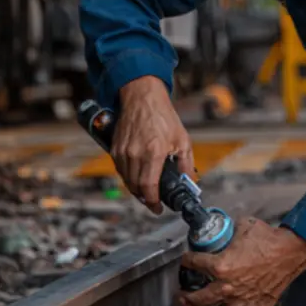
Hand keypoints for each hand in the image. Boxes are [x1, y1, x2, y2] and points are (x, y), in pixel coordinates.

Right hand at [113, 76, 193, 211]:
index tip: (158, 208)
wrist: (142, 97)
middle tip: (154, 201)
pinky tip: (137, 176)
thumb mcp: (182, 139)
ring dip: (136, 189)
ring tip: (147, 191)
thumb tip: (190, 181)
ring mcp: (123, 151)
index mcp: (154, 152)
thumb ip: (186, 164)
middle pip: (136, 187)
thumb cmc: (162, 115)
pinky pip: (120, 170)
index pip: (149, 186)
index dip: (153, 202)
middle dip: (146, 198)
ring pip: (127, 181)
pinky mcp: (115, 148)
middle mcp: (135, 153)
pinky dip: (128, 178)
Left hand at [179, 219, 305, 305]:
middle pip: (198, 296)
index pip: (195, 264)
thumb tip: (221, 230)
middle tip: (180, 292)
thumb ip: (227, 231)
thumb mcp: (241, 226)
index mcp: (220, 266)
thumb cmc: (268, 240)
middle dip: (185, 295)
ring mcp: (240, 301)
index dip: (187, 261)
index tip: (186, 261)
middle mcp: (227, 287)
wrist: (291, 252)